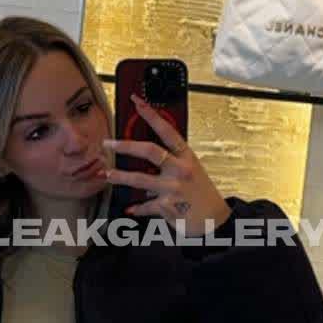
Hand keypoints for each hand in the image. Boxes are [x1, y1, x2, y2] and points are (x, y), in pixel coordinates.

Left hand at [101, 91, 232, 240]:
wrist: (215, 220)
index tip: (137, 102)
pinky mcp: (168, 207)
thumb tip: (144, 155)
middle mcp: (180, 170)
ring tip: (107, 175)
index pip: (167, 130)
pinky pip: (145, 206)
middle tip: (108, 144)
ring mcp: (173, 189)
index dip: (151, 115)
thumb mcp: (192, 170)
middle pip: (149, 151)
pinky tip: (129, 208)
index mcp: (187, 157)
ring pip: (139, 179)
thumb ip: (171, 161)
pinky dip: (136, 208)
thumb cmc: (201, 194)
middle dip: (125, 146)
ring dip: (119, 177)